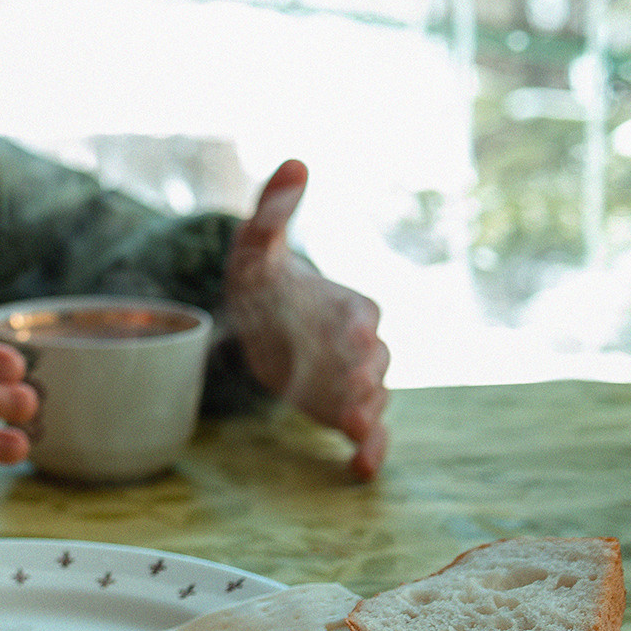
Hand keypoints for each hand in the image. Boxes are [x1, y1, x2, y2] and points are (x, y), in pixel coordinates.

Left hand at [223, 158, 391, 479]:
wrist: (260, 323)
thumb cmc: (262, 279)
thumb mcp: (256, 244)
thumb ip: (274, 208)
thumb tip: (295, 161)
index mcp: (351, 306)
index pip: (362, 315)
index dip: (357, 325)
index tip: (351, 332)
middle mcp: (363, 346)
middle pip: (373, 362)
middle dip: (365, 373)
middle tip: (358, 386)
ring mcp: (358, 383)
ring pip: (373, 399)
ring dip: (368, 412)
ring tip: (356, 425)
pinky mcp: (345, 412)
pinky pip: (371, 436)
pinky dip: (372, 453)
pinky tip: (360, 470)